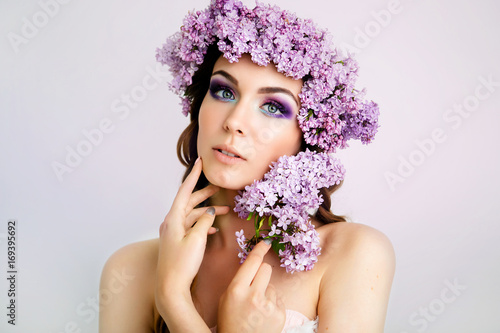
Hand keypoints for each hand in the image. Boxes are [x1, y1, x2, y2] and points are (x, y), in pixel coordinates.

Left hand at [155, 157, 228, 315]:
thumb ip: (204, 222)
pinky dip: (203, 224)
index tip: (200, 162)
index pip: (184, 191)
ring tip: (225, 210)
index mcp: (173, 219)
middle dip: (204, 194)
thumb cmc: (182, 264)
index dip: (194, 176)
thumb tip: (210, 212)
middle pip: (189, 202)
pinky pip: (191, 227)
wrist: (171, 287)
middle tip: (219, 187)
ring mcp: (173, 232)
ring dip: (207, 212)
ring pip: (192, 215)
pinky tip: (214, 228)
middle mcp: (171, 223)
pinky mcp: (178, 242)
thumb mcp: (197, 239)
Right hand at [218, 241, 285, 332]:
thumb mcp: (226, 300)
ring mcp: (268, 306)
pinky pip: (278, 299)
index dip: (260, 250)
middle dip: (262, 273)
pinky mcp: (279, 314)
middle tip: (255, 286)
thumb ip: (238, 282)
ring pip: (272, 286)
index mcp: (236, 290)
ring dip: (266, 293)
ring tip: (257, 309)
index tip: (266, 242)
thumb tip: (252, 265)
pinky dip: (273, 305)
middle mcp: (253, 295)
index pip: (252, 262)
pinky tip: (264, 316)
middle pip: (266, 269)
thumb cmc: (230, 322)